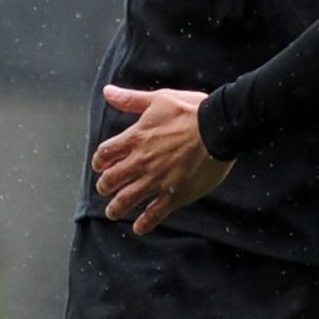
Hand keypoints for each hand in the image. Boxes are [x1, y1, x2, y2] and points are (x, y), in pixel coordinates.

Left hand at [91, 85, 232, 233]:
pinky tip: (139, 227)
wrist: (219, 128)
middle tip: (106, 189)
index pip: (105, 154)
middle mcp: (141, 162)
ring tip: (113, 212)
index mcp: (136, 138)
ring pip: (126, 201)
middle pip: (111, 180)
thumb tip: (107, 91)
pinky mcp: (174, 195)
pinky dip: (144, 223)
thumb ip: (131, 99)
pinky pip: (154, 215)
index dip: (100, 162)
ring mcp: (157, 181)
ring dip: (116, 209)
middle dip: (105, 186)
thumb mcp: (158, 99)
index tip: (101, 166)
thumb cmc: (191, 111)